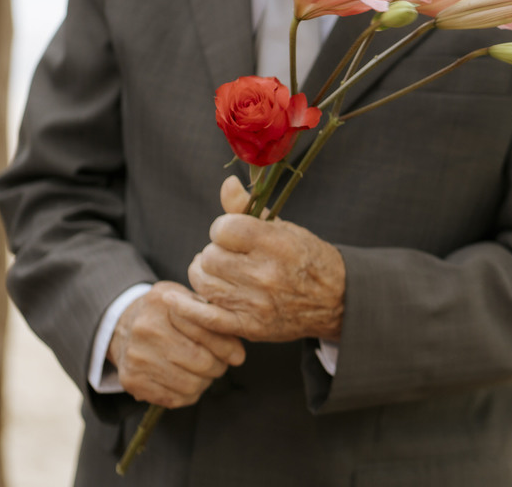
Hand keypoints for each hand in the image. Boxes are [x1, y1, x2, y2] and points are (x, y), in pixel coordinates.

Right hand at [107, 281, 245, 407]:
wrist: (121, 327)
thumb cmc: (164, 313)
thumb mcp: (184, 299)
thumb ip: (210, 316)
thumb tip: (238, 350)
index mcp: (162, 303)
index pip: (205, 331)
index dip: (227, 346)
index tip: (238, 355)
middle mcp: (146, 329)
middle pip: (201, 361)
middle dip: (219, 367)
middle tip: (222, 365)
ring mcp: (136, 357)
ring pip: (190, 384)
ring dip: (205, 382)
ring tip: (205, 373)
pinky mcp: (131, 380)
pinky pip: (173, 398)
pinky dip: (188, 395)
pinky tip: (189, 382)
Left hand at [175, 176, 345, 342]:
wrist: (336, 300)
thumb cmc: (307, 258)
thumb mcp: (284, 228)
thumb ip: (248, 209)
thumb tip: (227, 183)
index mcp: (276, 244)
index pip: (223, 228)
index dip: (223, 228)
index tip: (233, 233)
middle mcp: (266, 274)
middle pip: (209, 256)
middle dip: (215, 252)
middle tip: (230, 256)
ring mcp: (257, 304)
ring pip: (203, 282)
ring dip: (205, 274)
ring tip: (219, 272)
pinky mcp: (250, 327)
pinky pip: (206, 317)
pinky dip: (186, 307)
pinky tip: (174, 298)